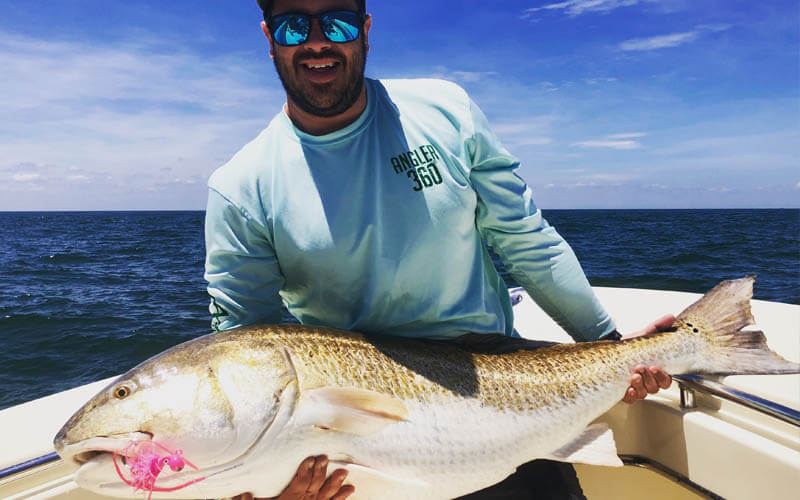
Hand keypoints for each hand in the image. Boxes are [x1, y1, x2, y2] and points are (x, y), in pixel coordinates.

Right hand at [232, 455, 353, 499]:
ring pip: (325, 497)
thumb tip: (245, 493)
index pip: (298, 486)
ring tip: (345, 473)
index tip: (311, 459)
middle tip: (325, 458)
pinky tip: (350, 490)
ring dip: (335, 485)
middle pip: (313, 488)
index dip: (305, 472)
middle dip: (320, 473)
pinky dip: (340, 498)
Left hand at [620, 314, 674, 403]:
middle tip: (642, 368)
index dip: (663, 376)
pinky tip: (628, 388)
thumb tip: (670, 317)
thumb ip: (658, 327)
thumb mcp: (644, 335)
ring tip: (634, 375)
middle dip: (649, 379)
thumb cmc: (629, 346)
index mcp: (656, 370)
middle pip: (656, 388)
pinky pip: (631, 399)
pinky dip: (631, 395)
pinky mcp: (624, 392)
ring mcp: (637, 387)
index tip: (655, 367)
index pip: (666, 380)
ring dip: (640, 385)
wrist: (609, 350)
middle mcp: (648, 381)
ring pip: (644, 393)